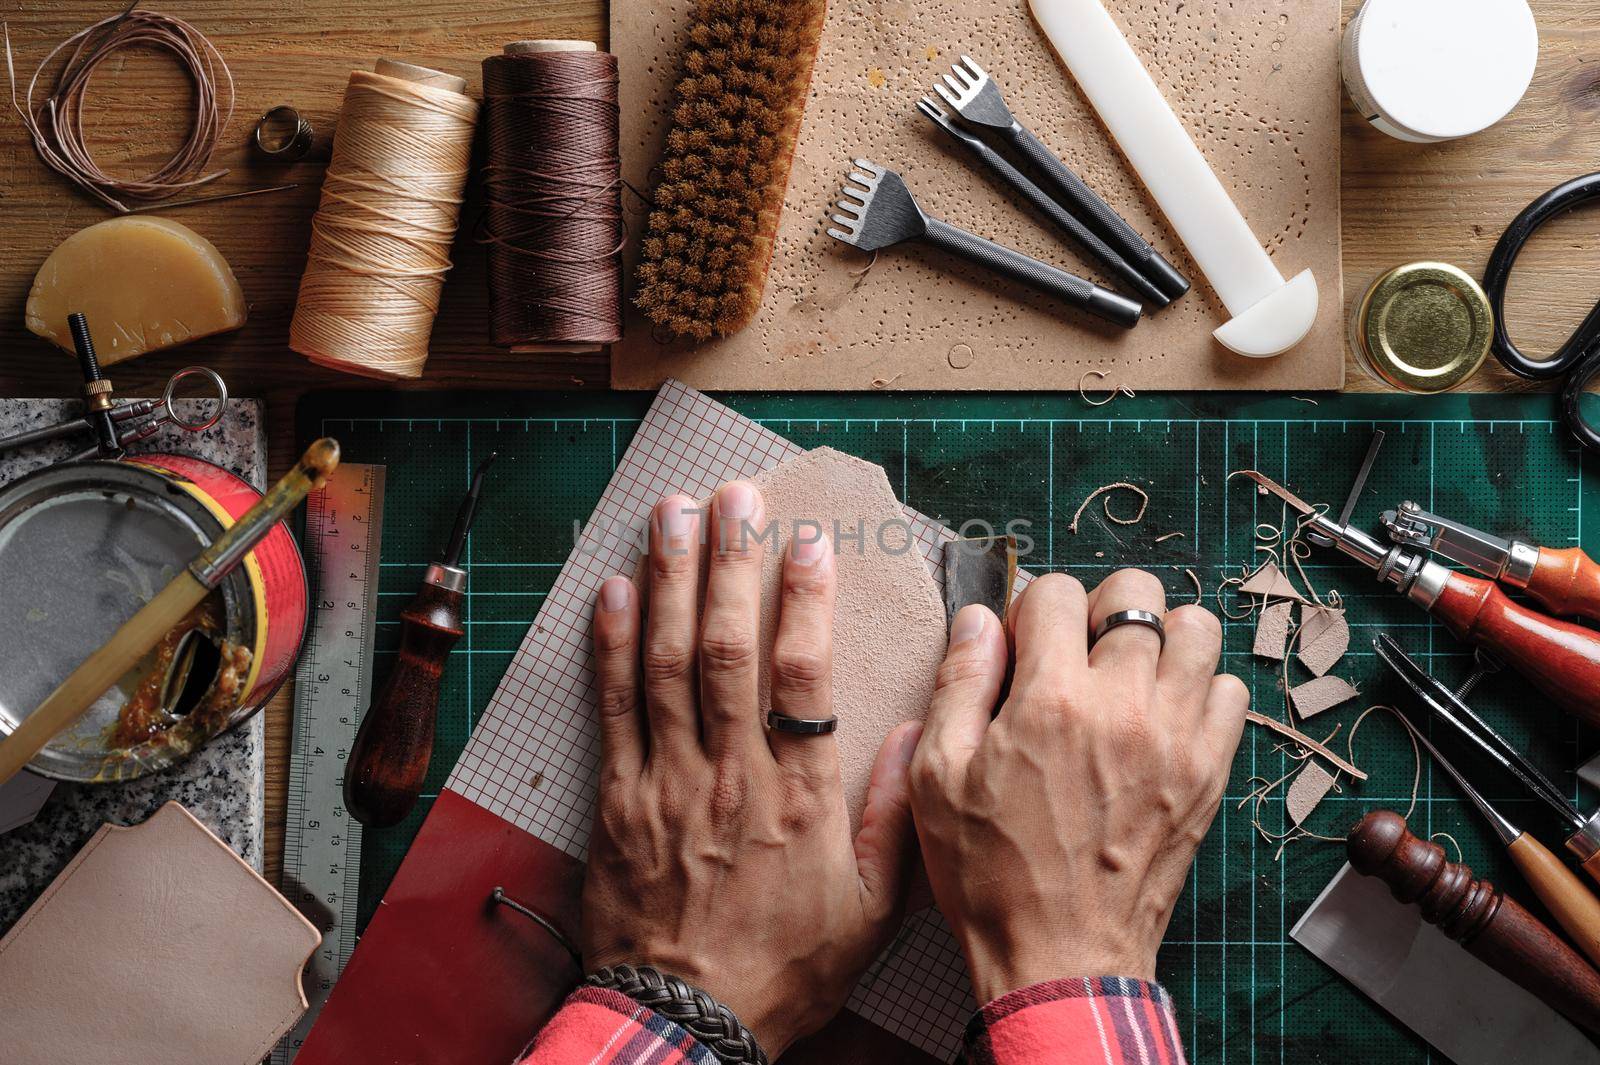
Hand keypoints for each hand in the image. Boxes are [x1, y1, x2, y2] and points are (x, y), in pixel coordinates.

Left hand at [583, 483, 921, 1056]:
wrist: (688, 1022)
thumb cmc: (786, 968)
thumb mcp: (870, 910)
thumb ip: (893, 819)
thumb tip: (907, 735)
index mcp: (799, 796)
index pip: (800, 676)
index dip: (802, 599)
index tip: (806, 540)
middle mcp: (731, 774)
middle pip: (727, 648)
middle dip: (729, 562)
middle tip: (733, 495)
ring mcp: (667, 780)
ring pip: (666, 662)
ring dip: (669, 580)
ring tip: (672, 513)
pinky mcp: (618, 798)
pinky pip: (612, 708)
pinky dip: (610, 645)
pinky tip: (615, 590)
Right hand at [909, 571, 1246, 1002]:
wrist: (1061, 954)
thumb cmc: (992, 873)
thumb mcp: (939, 776)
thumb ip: (959, 684)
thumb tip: (978, 618)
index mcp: (1051, 700)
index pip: (1056, 591)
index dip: (1030, 610)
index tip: (1022, 646)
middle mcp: (1124, 707)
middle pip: (1134, 592)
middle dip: (1098, 608)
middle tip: (1076, 652)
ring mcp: (1177, 739)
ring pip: (1197, 629)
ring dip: (1160, 637)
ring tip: (1127, 674)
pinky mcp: (1208, 773)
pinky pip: (1229, 692)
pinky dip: (1200, 688)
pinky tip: (1161, 715)